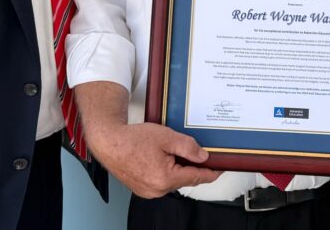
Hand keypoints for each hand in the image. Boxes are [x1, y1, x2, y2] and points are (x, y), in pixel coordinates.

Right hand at [91, 121, 220, 197]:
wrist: (109, 142)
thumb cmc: (132, 139)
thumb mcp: (166, 137)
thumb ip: (188, 147)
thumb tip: (203, 156)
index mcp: (165, 178)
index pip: (197, 177)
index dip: (211, 172)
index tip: (220, 169)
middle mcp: (157, 190)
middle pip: (185, 179)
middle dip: (192, 167)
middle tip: (195, 151)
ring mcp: (148, 191)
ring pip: (173, 181)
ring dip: (178, 169)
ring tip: (171, 151)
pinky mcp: (142, 189)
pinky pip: (162, 182)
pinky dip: (167, 172)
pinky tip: (162, 158)